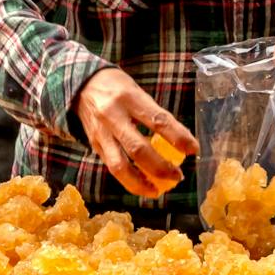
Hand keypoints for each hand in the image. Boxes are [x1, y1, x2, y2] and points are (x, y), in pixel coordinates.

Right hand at [75, 68, 197, 196]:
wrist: (80, 84)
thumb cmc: (117, 87)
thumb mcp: (138, 91)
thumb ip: (155, 114)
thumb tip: (180, 139)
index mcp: (129, 98)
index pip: (158, 121)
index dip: (178, 137)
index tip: (194, 150)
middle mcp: (113, 116)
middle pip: (138, 149)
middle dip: (160, 167)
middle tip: (178, 176)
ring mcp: (101, 133)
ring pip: (120, 166)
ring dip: (142, 183)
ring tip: (159, 190)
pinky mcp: (94, 145)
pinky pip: (112, 167)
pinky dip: (129, 180)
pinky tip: (144, 185)